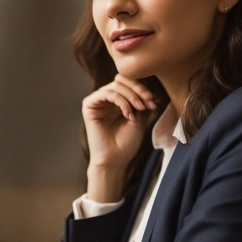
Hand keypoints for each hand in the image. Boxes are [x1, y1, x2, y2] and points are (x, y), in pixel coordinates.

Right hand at [82, 74, 156, 201]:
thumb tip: (148, 89)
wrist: (115, 160)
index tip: (152, 101)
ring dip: (131, 96)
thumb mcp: (140, 119)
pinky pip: (106, 94)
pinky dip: (120, 101)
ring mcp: (97, 102)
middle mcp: (106, 99)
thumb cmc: (126, 143)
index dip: (141, 88)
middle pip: (121, 81)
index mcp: (116, 101)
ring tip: (139, 109)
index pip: (128, 83)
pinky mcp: (89, 106)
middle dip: (137, 90)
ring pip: (115, 86)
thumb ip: (141, 102)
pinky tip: (128, 114)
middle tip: (148, 102)